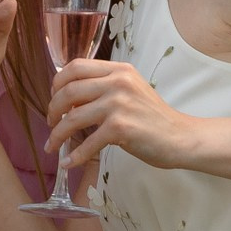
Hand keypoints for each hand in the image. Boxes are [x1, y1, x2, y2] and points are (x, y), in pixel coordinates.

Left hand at [47, 58, 197, 173]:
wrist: (180, 137)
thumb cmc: (153, 118)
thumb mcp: (130, 91)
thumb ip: (104, 87)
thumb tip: (68, 99)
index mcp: (119, 69)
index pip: (75, 66)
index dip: (57, 83)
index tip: (54, 98)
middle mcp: (118, 82)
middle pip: (68, 91)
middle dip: (52, 110)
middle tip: (50, 124)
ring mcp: (119, 104)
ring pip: (72, 118)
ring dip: (57, 135)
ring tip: (52, 146)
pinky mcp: (120, 128)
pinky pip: (87, 143)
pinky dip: (74, 156)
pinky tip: (68, 163)